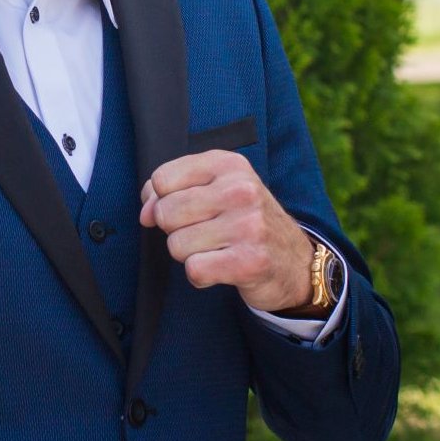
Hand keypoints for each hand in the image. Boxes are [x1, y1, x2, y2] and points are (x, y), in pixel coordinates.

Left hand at [140, 151, 312, 310]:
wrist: (294, 261)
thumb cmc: (246, 222)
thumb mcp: (215, 191)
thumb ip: (171, 192)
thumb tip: (145, 214)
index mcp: (229, 165)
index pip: (161, 179)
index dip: (163, 200)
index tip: (187, 210)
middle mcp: (241, 189)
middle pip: (166, 212)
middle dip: (177, 230)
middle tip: (206, 233)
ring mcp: (249, 225)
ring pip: (177, 244)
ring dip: (191, 254)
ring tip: (218, 250)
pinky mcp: (250, 261)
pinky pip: (195, 269)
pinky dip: (202, 276)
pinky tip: (222, 268)